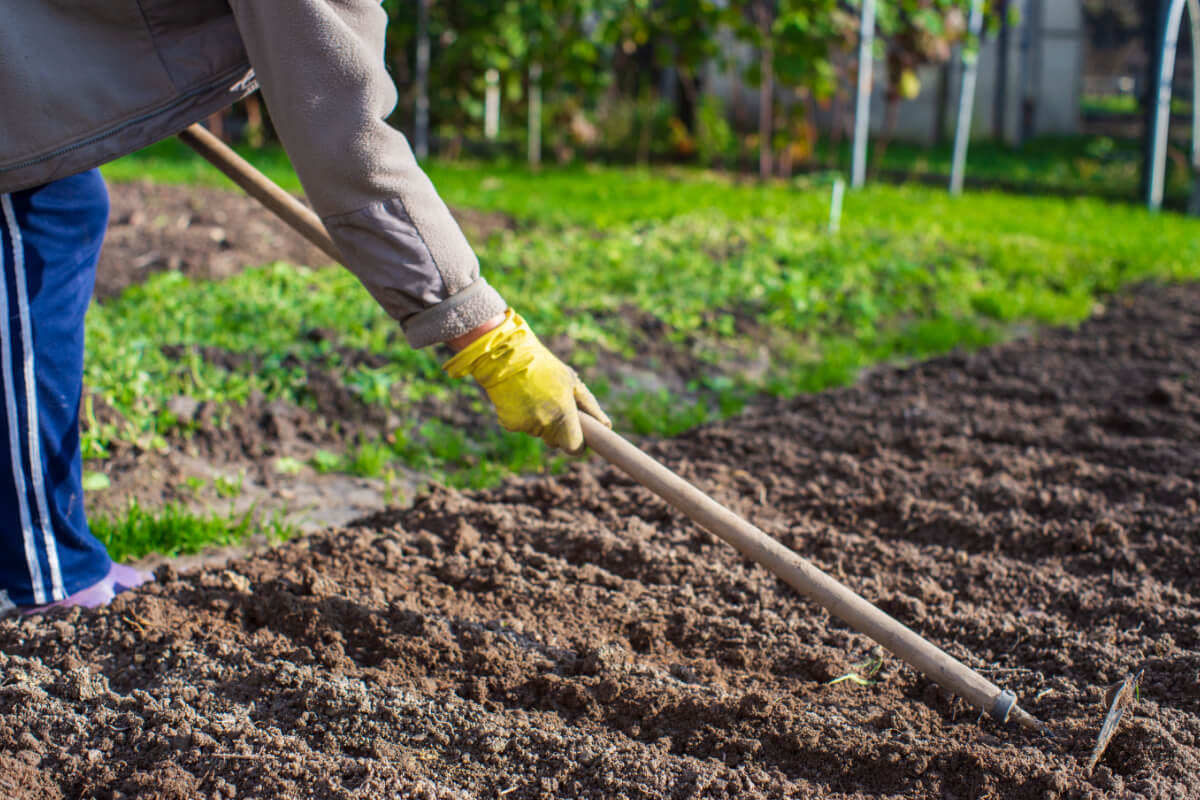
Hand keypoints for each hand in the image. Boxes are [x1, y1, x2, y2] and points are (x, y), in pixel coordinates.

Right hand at [443, 309, 609, 453]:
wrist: (505, 357)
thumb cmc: (544, 366)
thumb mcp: (572, 381)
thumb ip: (590, 406)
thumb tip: (606, 426)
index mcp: (564, 416)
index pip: (575, 448)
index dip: (578, 442)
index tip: (577, 431)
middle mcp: (545, 427)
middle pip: (556, 441)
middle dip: (558, 429)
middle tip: (554, 404)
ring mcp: (526, 427)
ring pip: (538, 432)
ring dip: (540, 420)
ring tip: (534, 393)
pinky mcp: (509, 425)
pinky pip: (522, 426)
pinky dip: (523, 416)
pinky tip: (520, 396)